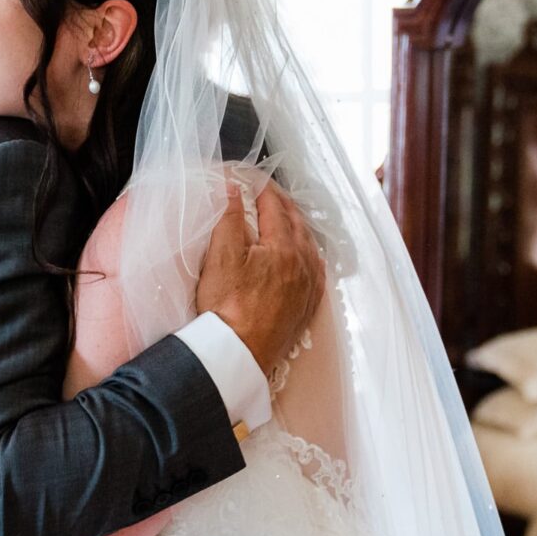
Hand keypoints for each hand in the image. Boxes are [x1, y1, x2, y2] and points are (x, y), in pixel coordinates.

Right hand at [194, 178, 324, 374]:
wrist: (238, 353)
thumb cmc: (226, 307)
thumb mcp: (220, 256)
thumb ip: (228, 218)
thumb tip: (234, 190)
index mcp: (282, 247)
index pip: (274, 208)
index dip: (263, 191)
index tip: (255, 182)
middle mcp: (302, 264)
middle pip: (296, 225)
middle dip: (283, 206)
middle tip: (270, 196)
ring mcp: (308, 287)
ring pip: (309, 247)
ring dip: (298, 229)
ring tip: (287, 220)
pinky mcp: (306, 307)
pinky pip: (316, 272)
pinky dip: (309, 255)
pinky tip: (305, 257)